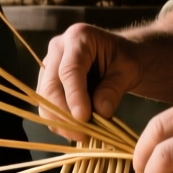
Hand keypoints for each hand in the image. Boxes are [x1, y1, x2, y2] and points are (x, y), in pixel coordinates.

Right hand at [38, 24, 143, 139]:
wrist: (119, 58)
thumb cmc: (125, 60)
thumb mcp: (128, 70)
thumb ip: (114, 89)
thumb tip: (100, 111)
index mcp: (78, 38)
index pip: (69, 70)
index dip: (74, 96)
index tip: (84, 118)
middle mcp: (57, 48)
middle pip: (50, 86)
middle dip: (64, 114)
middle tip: (84, 134)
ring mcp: (48, 65)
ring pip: (44, 99)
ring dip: (61, 121)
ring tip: (83, 134)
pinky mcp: (46, 82)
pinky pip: (46, 105)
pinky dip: (59, 121)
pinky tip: (76, 130)